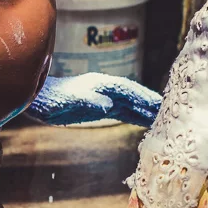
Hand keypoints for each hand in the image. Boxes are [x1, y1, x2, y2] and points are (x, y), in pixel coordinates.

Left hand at [27, 73, 160, 126]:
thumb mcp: (68, 100)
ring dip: (146, 111)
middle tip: (170, 111)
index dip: (144, 96)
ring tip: (164, 118)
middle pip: (133, 96)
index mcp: (100, 84)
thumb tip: (108, 106)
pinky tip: (145, 123)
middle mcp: (105, 89)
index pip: (127, 90)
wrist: (37, 100)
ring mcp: (103, 98)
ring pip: (129, 105)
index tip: (159, 103)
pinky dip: (135, 117)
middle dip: (150, 103)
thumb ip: (88, 101)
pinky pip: (122, 112)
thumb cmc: (50, 99)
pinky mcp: (99, 108)